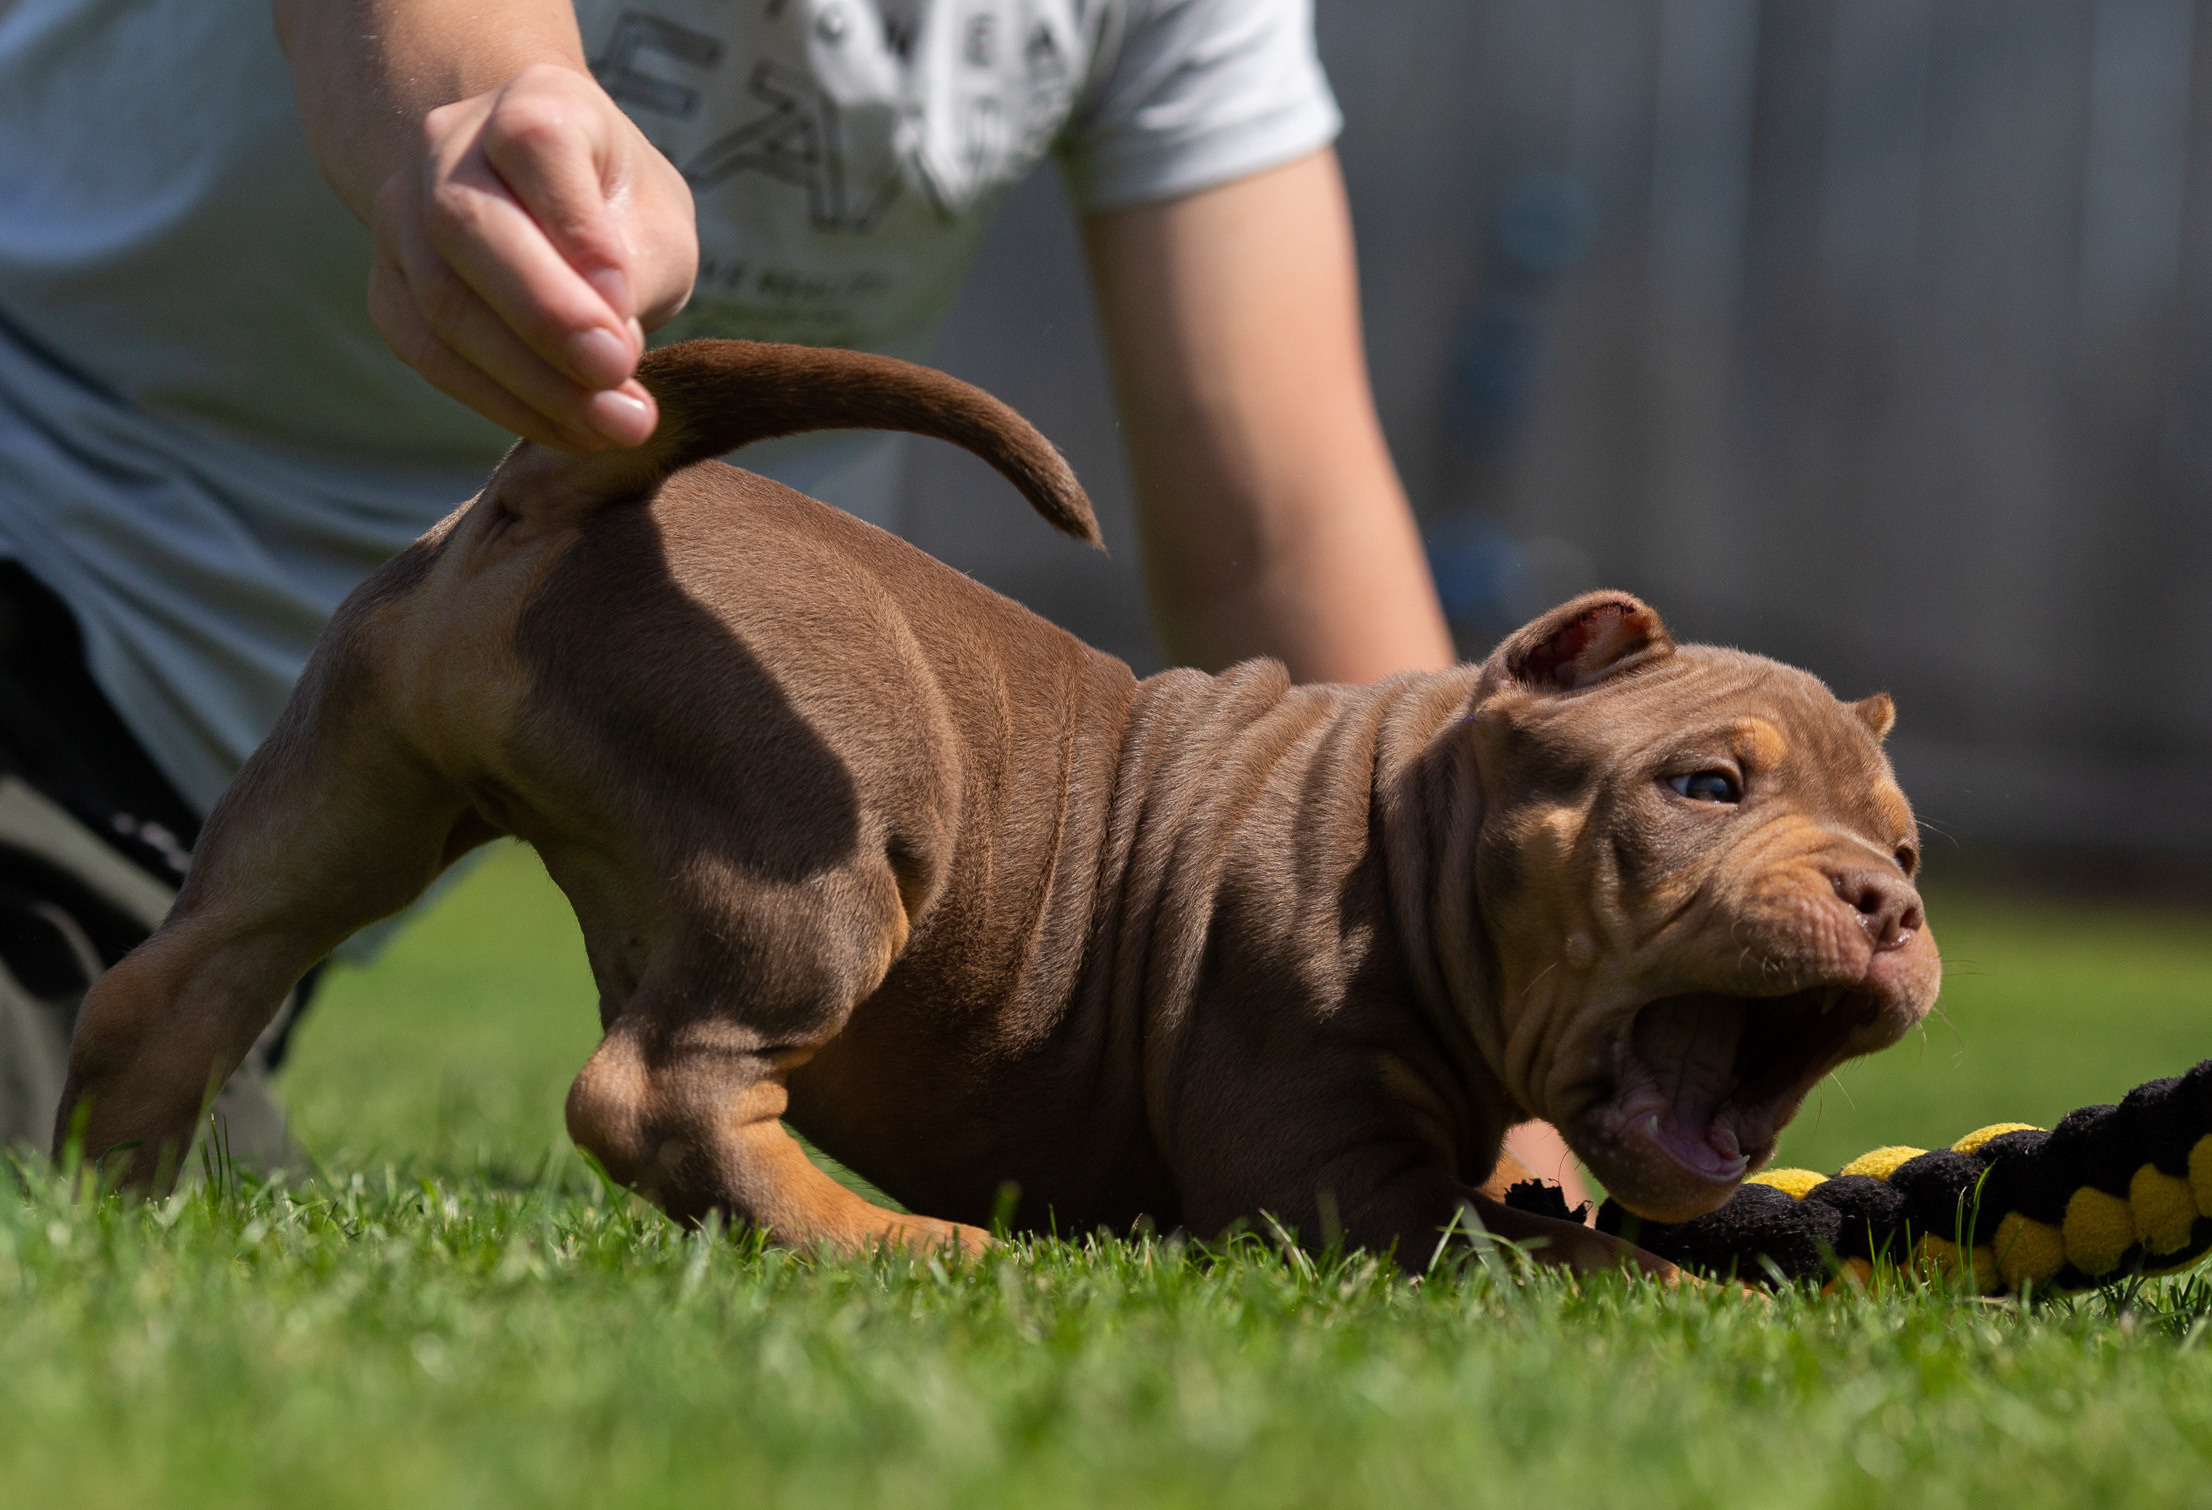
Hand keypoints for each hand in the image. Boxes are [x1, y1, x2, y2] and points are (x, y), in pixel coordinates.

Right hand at [368, 63, 696, 450]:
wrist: (538, 208)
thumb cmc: (618, 212)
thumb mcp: (657, 223)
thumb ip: (639, 270)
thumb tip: (605, 355)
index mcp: (529, 100)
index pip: (534, 145)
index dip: (575, 227)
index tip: (626, 302)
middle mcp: (446, 145)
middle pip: (465, 225)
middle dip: (545, 315)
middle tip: (618, 376)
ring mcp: (401, 216)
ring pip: (442, 301)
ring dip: (533, 379)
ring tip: (617, 424)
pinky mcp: (388, 288)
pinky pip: (430, 354)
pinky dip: (503, 402)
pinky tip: (573, 431)